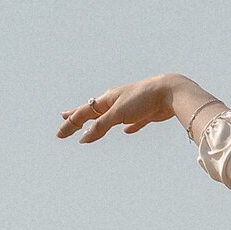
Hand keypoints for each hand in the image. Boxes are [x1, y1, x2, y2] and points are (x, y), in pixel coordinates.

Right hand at [57, 74, 182, 142]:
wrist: (171, 92)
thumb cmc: (143, 99)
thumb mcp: (118, 113)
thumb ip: (101, 125)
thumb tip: (83, 137)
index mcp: (108, 99)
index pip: (84, 112)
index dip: (70, 124)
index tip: (59, 135)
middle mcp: (117, 102)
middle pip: (94, 111)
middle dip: (78, 117)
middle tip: (64, 118)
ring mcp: (131, 107)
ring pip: (111, 116)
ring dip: (99, 121)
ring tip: (92, 123)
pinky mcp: (145, 114)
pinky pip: (133, 122)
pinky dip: (128, 126)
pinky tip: (127, 130)